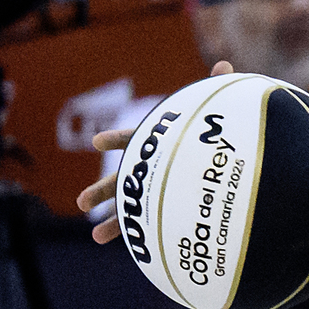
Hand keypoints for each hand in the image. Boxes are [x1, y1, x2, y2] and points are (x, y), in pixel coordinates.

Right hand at [80, 60, 234, 243]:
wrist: (223, 167)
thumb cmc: (212, 138)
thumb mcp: (210, 116)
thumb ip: (215, 91)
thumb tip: (225, 65)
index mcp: (154, 145)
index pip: (132, 140)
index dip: (116, 140)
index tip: (99, 143)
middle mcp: (147, 168)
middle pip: (121, 180)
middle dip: (102, 190)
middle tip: (83, 202)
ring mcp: (151, 191)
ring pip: (126, 206)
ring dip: (110, 220)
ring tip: (96, 235)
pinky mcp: (159, 210)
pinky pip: (139, 224)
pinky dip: (127, 235)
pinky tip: (107, 242)